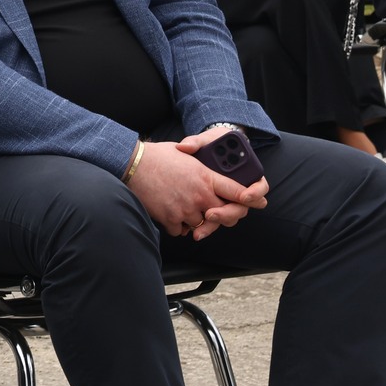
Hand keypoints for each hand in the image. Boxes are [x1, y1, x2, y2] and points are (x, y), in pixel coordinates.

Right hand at [126, 138, 266, 238]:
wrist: (131, 164)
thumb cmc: (156, 156)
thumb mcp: (185, 154)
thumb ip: (202, 169)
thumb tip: (210, 175)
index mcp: (206, 177)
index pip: (237, 192)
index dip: (249, 199)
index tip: (253, 202)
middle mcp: (200, 195)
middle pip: (223, 215)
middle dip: (219, 216)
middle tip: (211, 212)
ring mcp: (185, 209)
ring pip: (201, 224)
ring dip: (194, 220)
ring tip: (182, 207)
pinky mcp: (170, 218)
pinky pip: (181, 230)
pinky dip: (177, 225)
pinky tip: (169, 212)